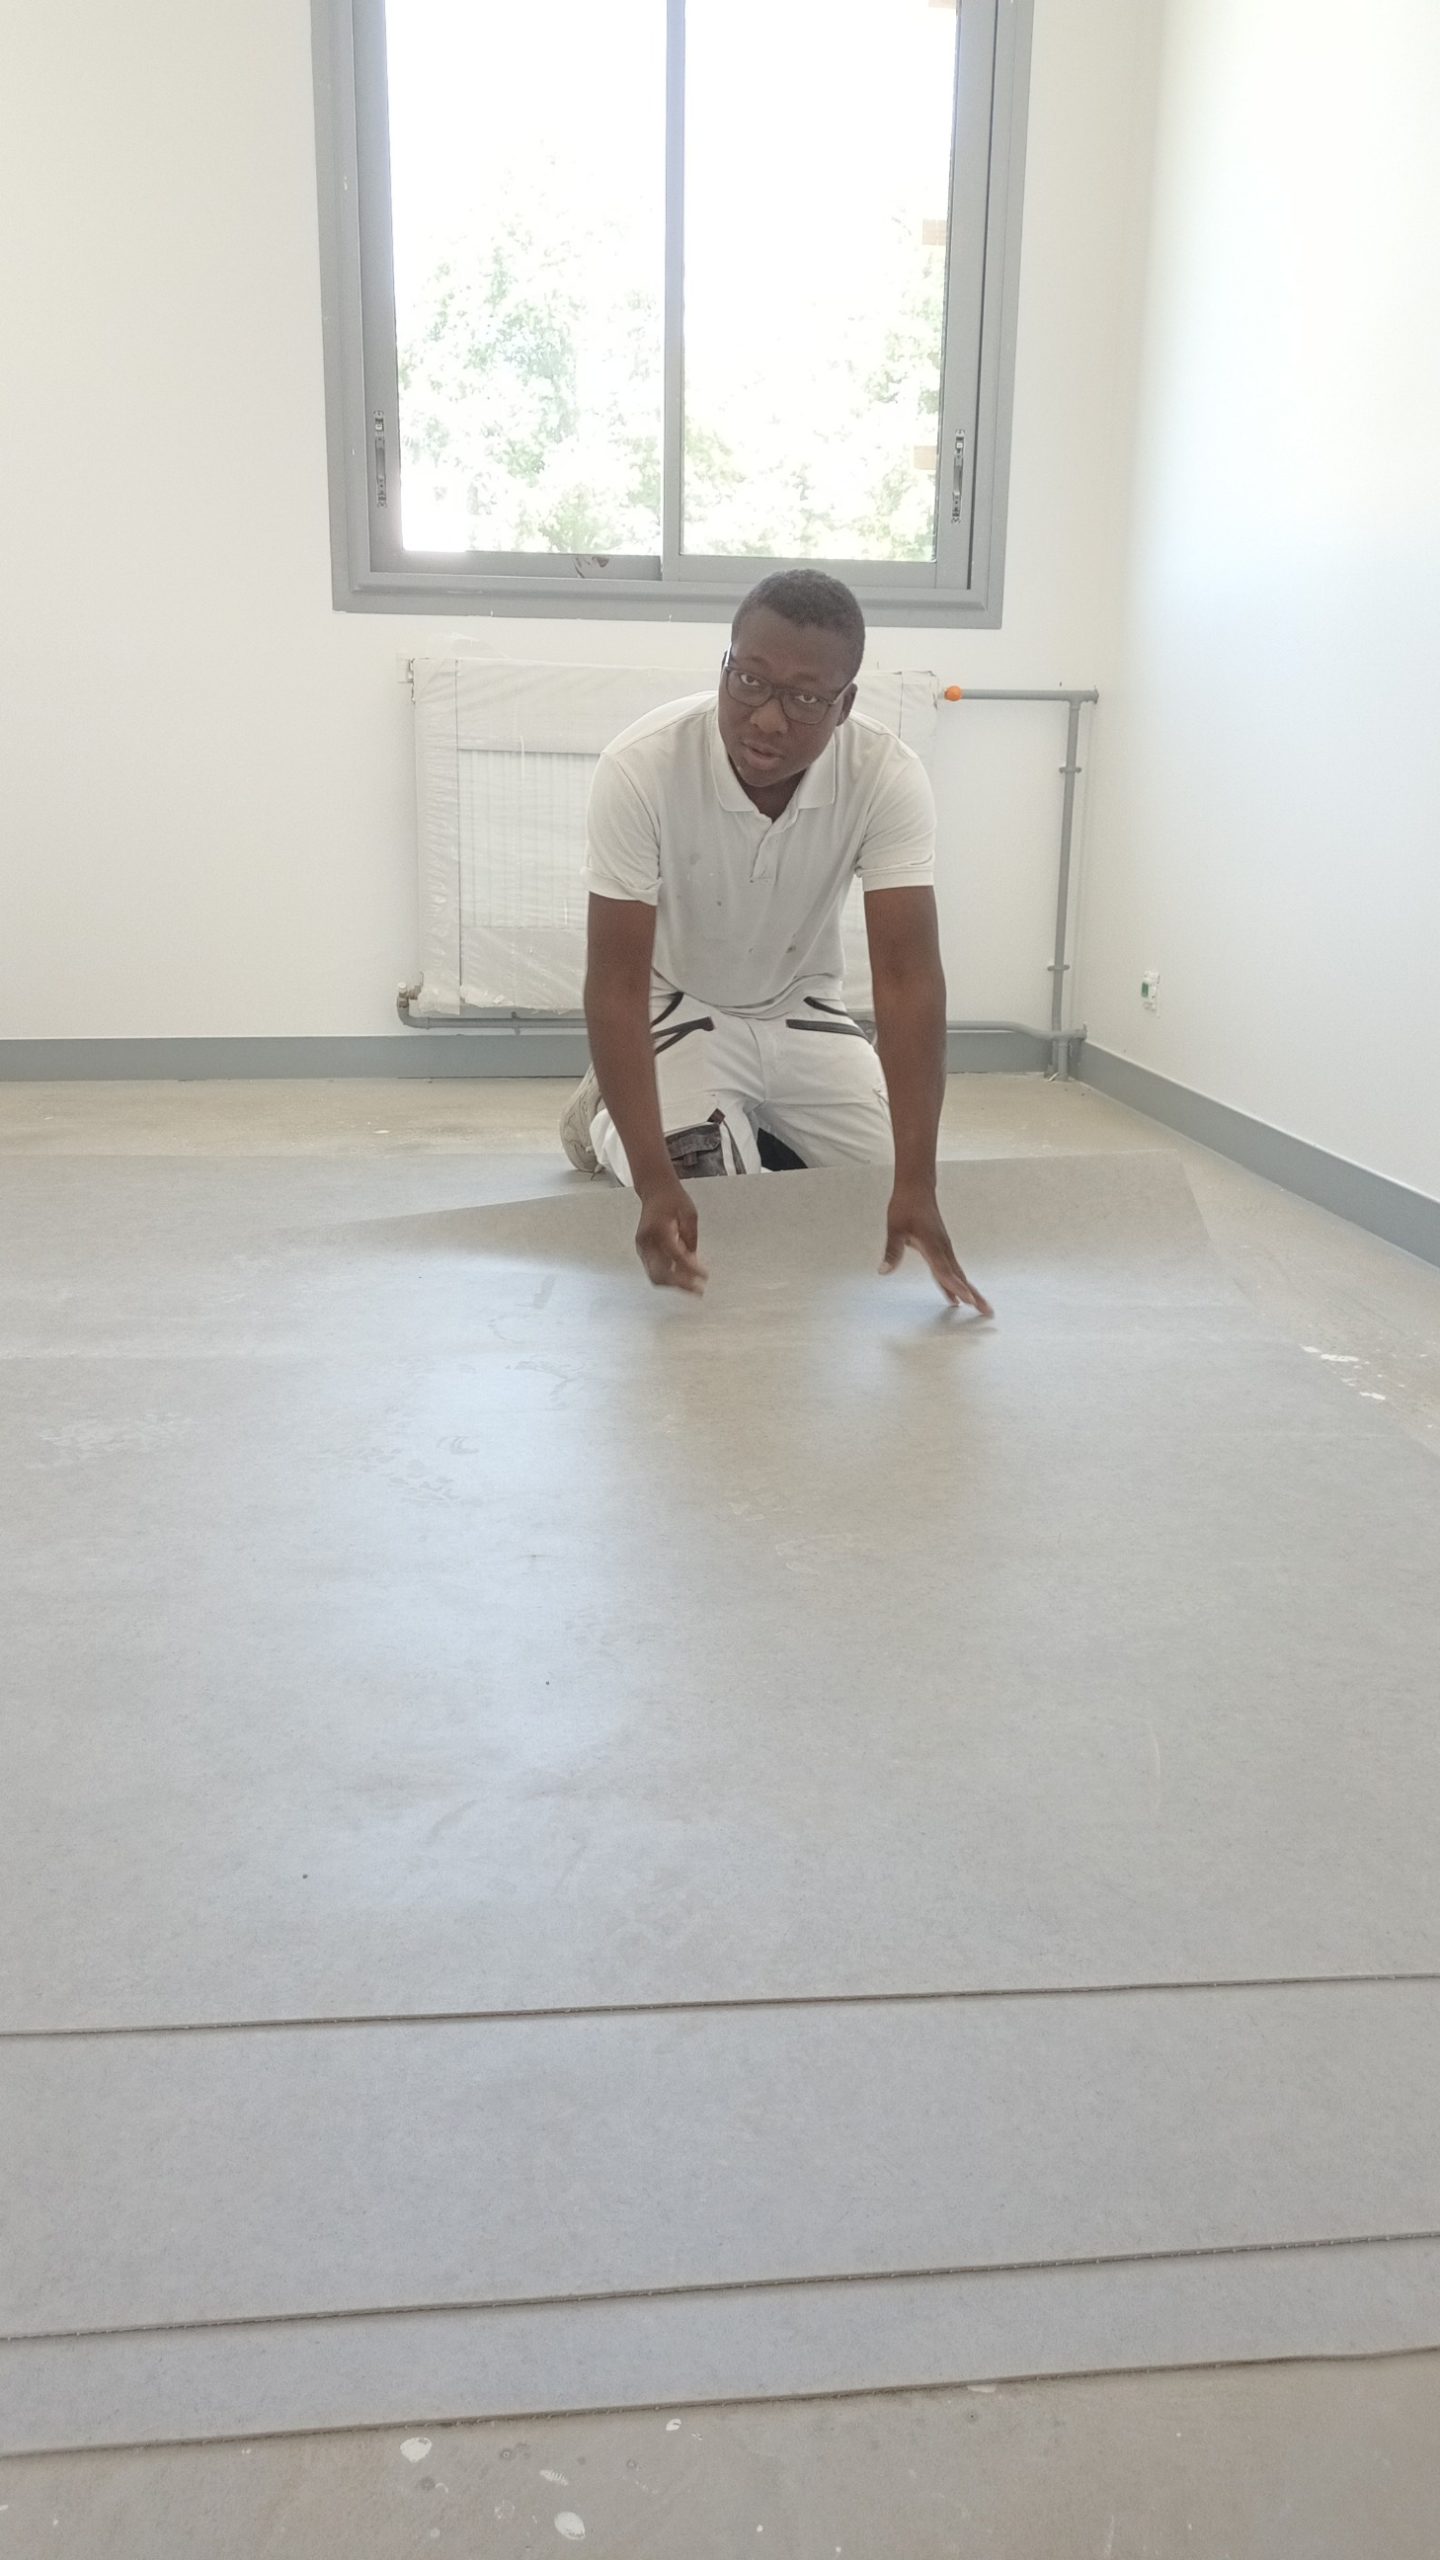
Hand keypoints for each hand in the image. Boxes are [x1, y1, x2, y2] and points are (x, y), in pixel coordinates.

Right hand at [636, 1176, 708, 1294]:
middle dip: (680, 1284)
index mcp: (658, 1229)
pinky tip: (685, 1278)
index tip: (705, 1275)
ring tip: (693, 1287)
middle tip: (699, 1290)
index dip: (691, 1268)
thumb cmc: (674, 1200)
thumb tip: (694, 1261)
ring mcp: (642, 1248)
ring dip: (674, 1284)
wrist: (655, 1191)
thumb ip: (691, 1238)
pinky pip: (655, 1271)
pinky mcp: (643, 1252)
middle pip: (660, 1273)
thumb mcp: (689, 1213)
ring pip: (655, 1276)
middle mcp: (646, 1241)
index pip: (675, 1255)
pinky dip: (670, 1278)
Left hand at [881, 1182, 993, 1314]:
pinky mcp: (942, 1249)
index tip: (966, 1301)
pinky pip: (952, 1270)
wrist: (917, 1190)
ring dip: (970, 1291)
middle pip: (960, 1276)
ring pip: (959, 1274)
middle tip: (988, 1312)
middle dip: (974, 1295)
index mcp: (933, 1246)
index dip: (954, 1286)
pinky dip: (957, 1284)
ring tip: (980, 1308)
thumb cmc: (905, 1207)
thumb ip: (892, 1251)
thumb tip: (883, 1271)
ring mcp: (945, 1249)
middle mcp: (943, 1249)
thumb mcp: (895, 1229)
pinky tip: (956, 1297)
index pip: (945, 1271)